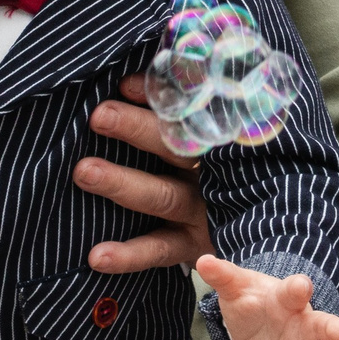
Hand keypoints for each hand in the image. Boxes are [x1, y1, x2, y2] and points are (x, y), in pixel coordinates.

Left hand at [75, 77, 213, 273]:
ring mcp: (203, 212)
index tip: (122, 86)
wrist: (253, 225)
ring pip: (162, 197)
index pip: (190, 114)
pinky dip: (128, 255)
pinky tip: (97, 256)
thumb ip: (165, 107)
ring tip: (85, 171)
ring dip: (123, 184)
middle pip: (176, 149)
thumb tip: (125, 83)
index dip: (159, 100)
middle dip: (136, 130)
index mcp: (216, 140)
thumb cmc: (207, 165)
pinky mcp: (192, 247)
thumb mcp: (198, 135)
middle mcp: (213, 174)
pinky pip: (157, 250)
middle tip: (99, 115)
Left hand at [194, 254, 338, 339]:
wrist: (254, 331)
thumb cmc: (251, 303)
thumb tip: (203, 262)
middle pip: (319, 326)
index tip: (302, 285)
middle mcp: (300, 328)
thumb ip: (223, 276)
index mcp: (286, 301)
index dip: (297, 289)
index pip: (293, 292)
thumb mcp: (236, 289)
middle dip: (329, 327)